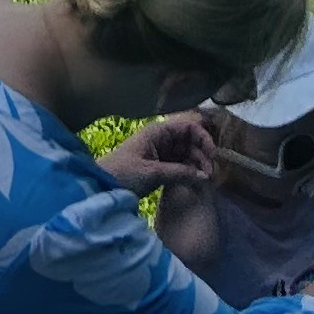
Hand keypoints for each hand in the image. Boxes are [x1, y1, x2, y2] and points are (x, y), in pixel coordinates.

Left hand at [99, 113, 215, 196]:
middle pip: (190, 140)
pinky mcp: (159, 166)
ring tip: (205, 180)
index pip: (189, 126)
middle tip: (210, 174)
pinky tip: (196, 182)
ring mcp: (160, 152)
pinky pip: (180, 164)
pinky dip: (189, 171)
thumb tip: (206, 177)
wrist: (101, 187)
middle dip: (202, 154)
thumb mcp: (152, 172)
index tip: (213, 155)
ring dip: (197, 164)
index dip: (203, 138)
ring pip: (187, 153)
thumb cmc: (123, 174)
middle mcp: (161, 138)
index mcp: (158, 132)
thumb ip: (180, 172)